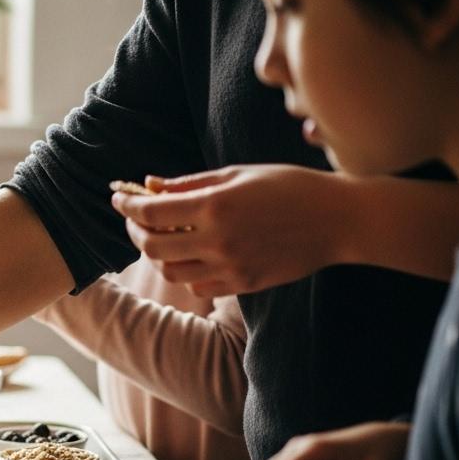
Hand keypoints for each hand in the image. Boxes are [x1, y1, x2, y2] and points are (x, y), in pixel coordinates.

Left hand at [110, 164, 348, 296]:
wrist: (339, 220)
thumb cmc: (289, 187)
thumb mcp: (238, 174)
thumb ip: (191, 183)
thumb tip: (150, 185)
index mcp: (214, 206)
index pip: (150, 212)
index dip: (127, 205)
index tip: (119, 198)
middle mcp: (217, 240)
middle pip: (151, 246)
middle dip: (135, 232)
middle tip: (136, 220)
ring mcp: (230, 267)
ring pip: (170, 271)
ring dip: (158, 255)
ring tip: (164, 237)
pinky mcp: (243, 284)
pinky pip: (198, 286)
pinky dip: (187, 272)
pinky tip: (194, 255)